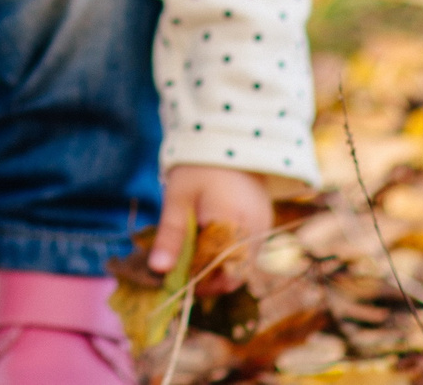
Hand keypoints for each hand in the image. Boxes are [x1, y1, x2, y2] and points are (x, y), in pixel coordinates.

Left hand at [148, 165, 271, 293]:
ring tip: (194, 245)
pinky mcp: (264, 222)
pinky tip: (210, 235)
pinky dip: (228, 251)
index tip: (177, 278)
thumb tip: (158, 271)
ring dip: (218, 264)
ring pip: (242, 264)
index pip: (223, 277)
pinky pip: (247, 250)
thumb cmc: (198, 167)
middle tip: (181, 263)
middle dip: (208, 276)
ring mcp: (264, 228)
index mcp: (235, 227)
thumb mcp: (177, 198)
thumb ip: (170, 236)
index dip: (200, 284)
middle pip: (234, 274)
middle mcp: (256, 233)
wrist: (228, 137)